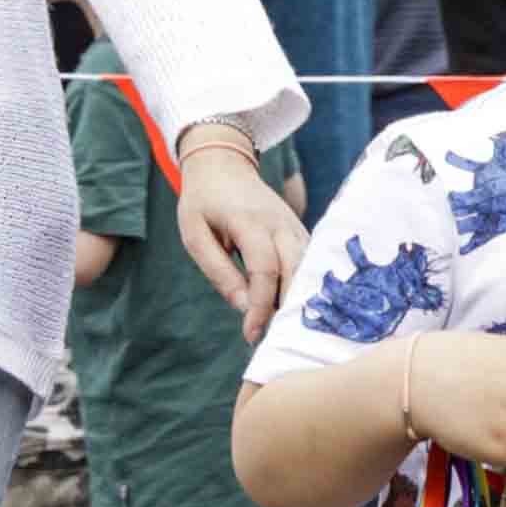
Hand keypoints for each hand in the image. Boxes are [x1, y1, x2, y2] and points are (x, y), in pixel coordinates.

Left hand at [169, 140, 305, 334]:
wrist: (224, 166)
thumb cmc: (204, 203)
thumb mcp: (195, 235)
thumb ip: (218, 271)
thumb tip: (243, 306)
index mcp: (250, 222)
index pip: (264, 270)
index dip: (261, 305)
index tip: (251, 334)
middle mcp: (280, 223)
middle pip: (296, 270)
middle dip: (287, 308)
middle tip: (274, 341)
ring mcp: (295, 226)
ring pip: (309, 268)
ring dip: (301, 300)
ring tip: (286, 331)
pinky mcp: (301, 232)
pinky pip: (310, 263)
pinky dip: (306, 287)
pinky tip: (297, 311)